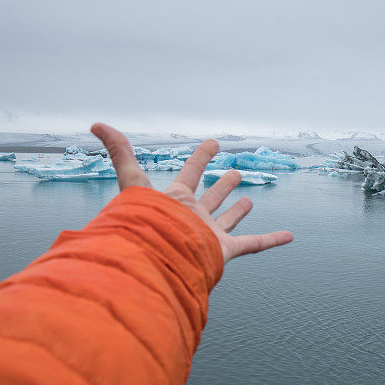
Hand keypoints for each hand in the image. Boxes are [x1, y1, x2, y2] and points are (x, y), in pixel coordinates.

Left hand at [91, 123, 292, 261]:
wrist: (156, 261)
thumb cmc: (144, 223)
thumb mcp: (132, 181)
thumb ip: (118, 152)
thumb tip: (96, 123)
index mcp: (176, 199)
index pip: (190, 173)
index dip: (201, 157)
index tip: (213, 142)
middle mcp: (193, 216)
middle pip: (210, 197)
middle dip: (222, 186)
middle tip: (235, 173)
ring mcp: (209, 235)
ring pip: (227, 220)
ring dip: (237, 211)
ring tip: (249, 201)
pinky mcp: (224, 251)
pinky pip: (253, 245)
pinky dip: (271, 240)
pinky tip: (288, 236)